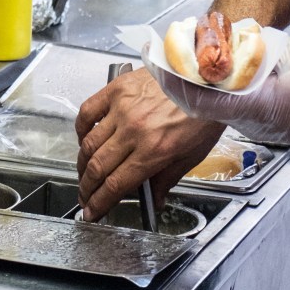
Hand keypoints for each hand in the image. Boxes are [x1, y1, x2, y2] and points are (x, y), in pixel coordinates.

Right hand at [75, 67, 224, 221]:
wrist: (208, 78)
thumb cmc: (205, 112)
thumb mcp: (193, 154)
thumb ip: (168, 179)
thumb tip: (156, 201)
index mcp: (155, 151)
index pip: (116, 184)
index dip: (99, 203)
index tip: (92, 211)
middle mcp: (134, 131)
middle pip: (97, 168)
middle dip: (86, 188)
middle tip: (84, 197)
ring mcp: (122, 109)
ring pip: (88, 144)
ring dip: (82, 164)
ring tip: (83, 173)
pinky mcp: (117, 90)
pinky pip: (88, 112)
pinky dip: (81, 128)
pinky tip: (84, 138)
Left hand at [158, 36, 289, 150]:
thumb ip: (261, 49)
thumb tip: (232, 43)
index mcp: (261, 106)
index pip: (206, 99)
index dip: (178, 81)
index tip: (161, 63)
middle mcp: (254, 121)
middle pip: (202, 103)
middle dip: (178, 79)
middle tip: (160, 55)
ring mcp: (256, 125)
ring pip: (212, 106)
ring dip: (194, 83)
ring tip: (178, 57)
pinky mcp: (261, 122)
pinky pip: (228, 107)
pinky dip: (213, 89)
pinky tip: (207, 71)